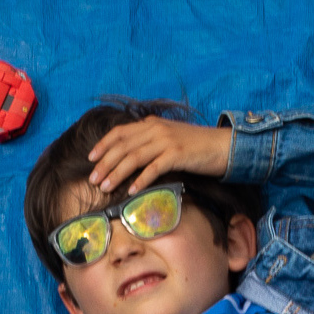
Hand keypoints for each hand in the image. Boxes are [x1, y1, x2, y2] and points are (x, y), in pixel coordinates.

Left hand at [86, 116, 231, 194]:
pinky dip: (141, 180)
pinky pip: (153, 168)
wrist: (223, 146)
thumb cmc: (195, 146)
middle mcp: (156, 129)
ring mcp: (166, 141)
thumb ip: (150, 141)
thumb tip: (129, 156)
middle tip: (93, 179)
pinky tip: (132, 191)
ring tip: (106, 187)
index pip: (119, 132)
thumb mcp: (169, 138)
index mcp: (151, 123)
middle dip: (105, 163)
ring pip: (134, 157)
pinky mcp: (177, 154)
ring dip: (117, 173)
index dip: (103, 145)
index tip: (90, 158)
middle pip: (122, 146)